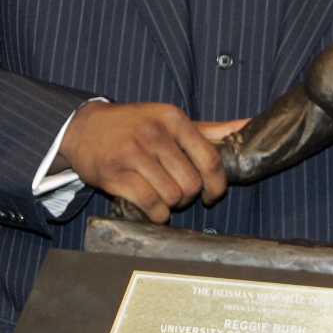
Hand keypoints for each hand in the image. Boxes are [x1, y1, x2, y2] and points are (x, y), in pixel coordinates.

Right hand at [57, 102, 241, 223]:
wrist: (83, 127)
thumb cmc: (133, 125)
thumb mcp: (170, 120)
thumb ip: (210, 129)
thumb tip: (249, 126)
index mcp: (173, 119)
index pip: (210, 159)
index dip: (217, 185)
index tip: (212, 194)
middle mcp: (154, 133)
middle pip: (191, 182)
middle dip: (189, 196)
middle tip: (179, 194)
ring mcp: (133, 152)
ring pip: (172, 195)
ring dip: (171, 205)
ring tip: (162, 197)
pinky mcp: (115, 173)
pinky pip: (150, 204)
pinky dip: (157, 214)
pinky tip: (153, 209)